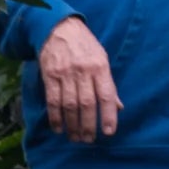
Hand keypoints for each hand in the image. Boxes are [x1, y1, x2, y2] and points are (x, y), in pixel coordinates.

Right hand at [38, 16, 120, 143]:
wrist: (58, 28)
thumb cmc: (84, 46)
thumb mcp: (102, 59)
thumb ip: (108, 84)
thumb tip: (118, 107)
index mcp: (100, 67)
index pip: (107, 95)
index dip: (108, 115)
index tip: (109, 132)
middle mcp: (83, 71)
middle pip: (87, 104)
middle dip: (88, 125)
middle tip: (89, 140)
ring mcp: (65, 73)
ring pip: (69, 105)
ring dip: (72, 125)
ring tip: (75, 137)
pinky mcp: (50, 75)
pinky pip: (53, 100)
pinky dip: (55, 117)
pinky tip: (58, 128)